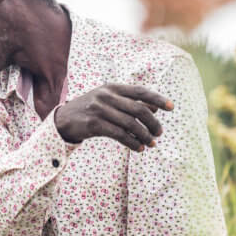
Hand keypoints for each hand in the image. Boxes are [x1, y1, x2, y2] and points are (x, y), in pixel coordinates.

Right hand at [54, 83, 173, 150]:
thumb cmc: (91, 110)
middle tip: (159, 133)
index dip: (158, 99)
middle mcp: (106, 96)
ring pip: (130, 124)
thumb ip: (129, 102)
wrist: (63, 119)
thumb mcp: (108, 100)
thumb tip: (155, 109)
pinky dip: (132, 142)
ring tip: (151, 143)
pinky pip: (119, 135)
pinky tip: (139, 148)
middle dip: (153, 123)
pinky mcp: (94, 124)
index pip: (140, 91)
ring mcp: (99, 109)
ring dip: (144, 135)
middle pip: (138, 109)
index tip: (172, 107)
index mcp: (113, 87)